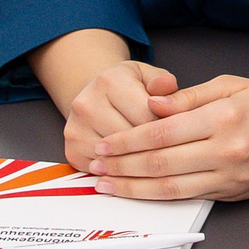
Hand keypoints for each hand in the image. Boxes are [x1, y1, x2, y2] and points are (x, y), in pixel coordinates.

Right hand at [60, 58, 179, 172]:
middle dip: (153, 146)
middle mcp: (86, 104)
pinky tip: (131, 163)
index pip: (147, 115)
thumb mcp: (147, 76)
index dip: (167, 127)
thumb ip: (162, 81)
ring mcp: (76, 130)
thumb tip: (168, 86)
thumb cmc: (128, 87)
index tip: (177, 131)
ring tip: (150, 155)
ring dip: (137, 161)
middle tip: (168, 147)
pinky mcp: (72, 152)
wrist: (95, 97)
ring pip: (117, 158)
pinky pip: (104, 171)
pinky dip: (120, 172)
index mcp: (109, 81)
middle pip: (131, 139)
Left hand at [87, 75, 248, 200]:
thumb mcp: (231, 85)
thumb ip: (188, 96)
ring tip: (106, 184)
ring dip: (132, 188)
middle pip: (161, 163)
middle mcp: (228, 150)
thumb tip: (151, 106)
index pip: (163, 132)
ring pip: (170, 188)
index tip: (106, 143)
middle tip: (96, 165)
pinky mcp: (231, 193)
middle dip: (122, 165)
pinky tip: (137, 191)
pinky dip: (156, 196)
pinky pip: (187, 197)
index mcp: (225, 117)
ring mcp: (230, 176)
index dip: (128, 140)